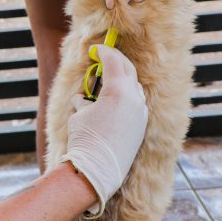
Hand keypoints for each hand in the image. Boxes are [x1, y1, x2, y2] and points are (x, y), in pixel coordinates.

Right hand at [61, 45, 147, 216]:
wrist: (98, 170)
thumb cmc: (85, 140)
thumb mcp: (79, 114)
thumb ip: (85, 101)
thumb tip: (82, 99)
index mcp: (118, 91)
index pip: (114, 61)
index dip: (103, 52)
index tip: (94, 50)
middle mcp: (134, 99)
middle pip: (128, 70)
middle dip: (115, 62)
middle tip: (103, 58)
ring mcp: (140, 113)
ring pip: (135, 87)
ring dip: (122, 79)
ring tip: (106, 81)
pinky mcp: (141, 126)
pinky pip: (137, 103)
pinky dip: (127, 96)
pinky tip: (114, 101)